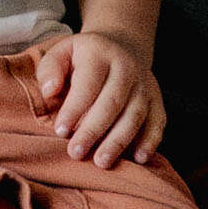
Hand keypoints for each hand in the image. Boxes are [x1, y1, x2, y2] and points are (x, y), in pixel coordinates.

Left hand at [24, 29, 163, 167]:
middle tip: (76, 153)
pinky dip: (150, 140)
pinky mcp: (157, 99)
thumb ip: (50, 69)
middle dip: (93, 130)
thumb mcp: (62, 53)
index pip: (88, 84)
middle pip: (112, 102)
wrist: (123, 45)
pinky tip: (139, 158)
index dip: (74, 108)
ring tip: (102, 162)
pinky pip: (157, 121)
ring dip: (119, 141)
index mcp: (99, 53)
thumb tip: (50, 92)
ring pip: (135, 115)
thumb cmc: (83, 58)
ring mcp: (144, 84)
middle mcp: (126, 67)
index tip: (60, 131)